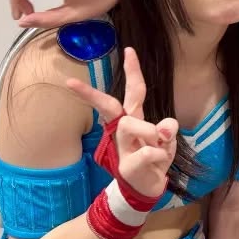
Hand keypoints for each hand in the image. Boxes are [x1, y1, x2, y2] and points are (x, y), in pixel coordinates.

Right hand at [66, 47, 177, 196]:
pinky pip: (148, 152)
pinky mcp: (128, 166)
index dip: (132, 71)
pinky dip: (160, 155)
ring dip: (151, 131)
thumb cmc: (153, 158)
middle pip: (111, 107)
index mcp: (134, 119)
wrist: (145, 189)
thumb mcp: (166, 141)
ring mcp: (123, 148)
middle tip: (71, 84)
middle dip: (93, 95)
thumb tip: (166, 127)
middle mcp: (125, 130)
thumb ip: (167, 129)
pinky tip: (160, 162)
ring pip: (130, 125)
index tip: (128, 49)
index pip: (133, 91)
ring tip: (160, 144)